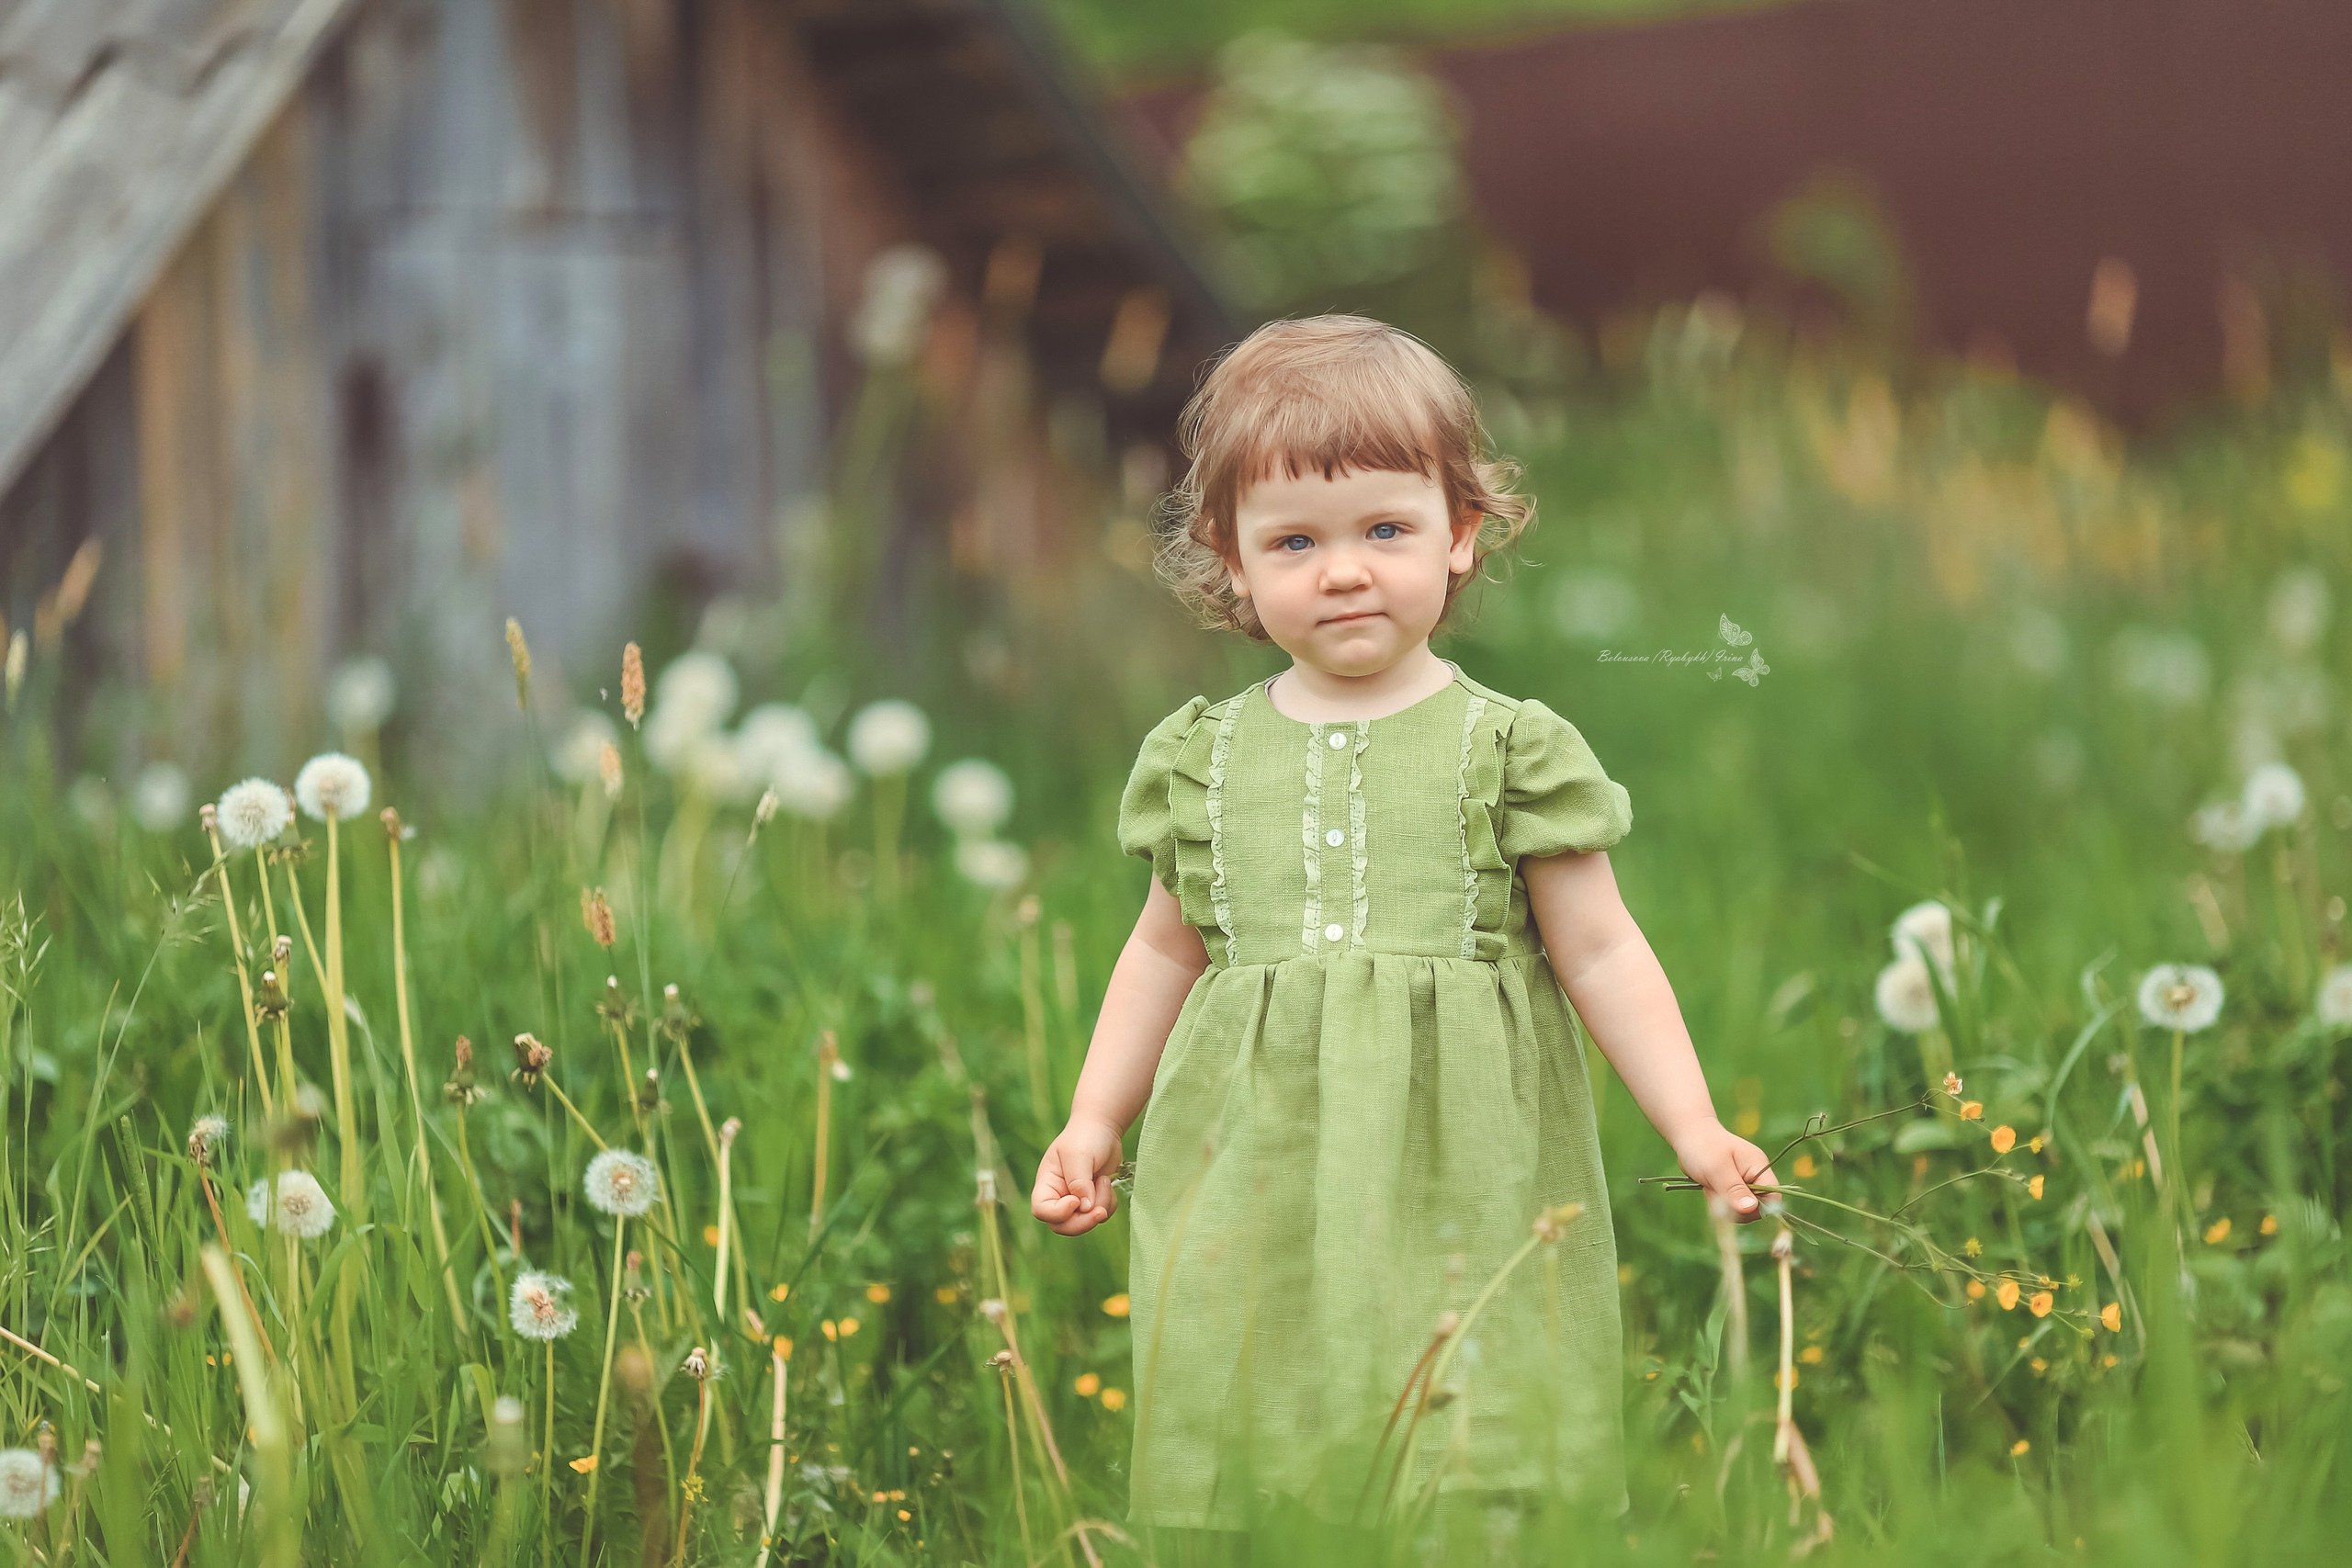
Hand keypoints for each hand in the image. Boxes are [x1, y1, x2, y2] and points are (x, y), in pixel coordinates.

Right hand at [1032, 1118, 1122, 1236]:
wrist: (1103, 1128)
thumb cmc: (1085, 1137)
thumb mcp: (1079, 1155)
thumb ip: (1079, 1182)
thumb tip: (1085, 1207)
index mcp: (1047, 1183)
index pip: (1041, 1210)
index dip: (1058, 1213)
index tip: (1075, 1201)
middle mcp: (1058, 1195)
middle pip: (1062, 1225)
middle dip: (1083, 1222)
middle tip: (1099, 1211)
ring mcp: (1076, 1200)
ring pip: (1084, 1222)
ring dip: (1100, 1207)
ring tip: (1104, 1181)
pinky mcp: (1092, 1201)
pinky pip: (1100, 1215)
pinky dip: (1108, 1204)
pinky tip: (1107, 1183)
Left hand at [1674, 1119, 1778, 1223]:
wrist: (1688, 1134)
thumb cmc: (1703, 1146)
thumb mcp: (1717, 1168)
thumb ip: (1734, 1189)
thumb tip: (1751, 1209)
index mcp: (1759, 1168)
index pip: (1773, 1198)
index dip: (1759, 1208)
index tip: (1735, 1204)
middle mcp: (1755, 1178)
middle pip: (1757, 1209)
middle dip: (1735, 1207)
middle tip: (1715, 1190)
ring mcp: (1743, 1185)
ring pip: (1741, 1211)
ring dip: (1723, 1205)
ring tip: (1710, 1186)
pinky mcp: (1731, 1190)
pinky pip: (1729, 1208)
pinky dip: (1717, 1203)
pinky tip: (1708, 1188)